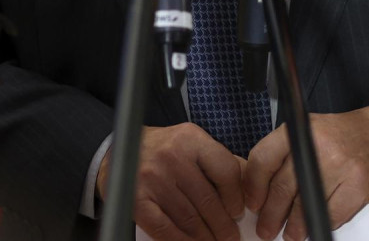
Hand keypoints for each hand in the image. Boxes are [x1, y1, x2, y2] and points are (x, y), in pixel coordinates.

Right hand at [97, 123, 245, 240]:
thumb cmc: (163, 150)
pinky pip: (165, 229)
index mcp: (190, 138)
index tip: (238, 212)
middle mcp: (171, 156)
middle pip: (208, 200)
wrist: (120, 151)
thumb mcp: (191, 144)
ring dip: (206, 238)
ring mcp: (152, 179)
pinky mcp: (136, 200)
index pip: (226, 171)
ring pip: (189, 219)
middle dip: (223, 226)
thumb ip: (218, 162)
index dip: (235, 197)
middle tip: (231, 238)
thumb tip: (248, 190)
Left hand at [243, 101, 368, 240]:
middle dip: (271, 213)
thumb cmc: (351, 134)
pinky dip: (321, 223)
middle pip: (283, 186)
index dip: (254, 185)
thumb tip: (261, 187)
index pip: (265, 157)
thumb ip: (288, 153)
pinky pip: (332, 214)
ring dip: (295, 225)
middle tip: (267, 227)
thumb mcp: (314, 130)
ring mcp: (341, 165)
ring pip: (306, 204)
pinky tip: (316, 225)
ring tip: (291, 233)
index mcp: (303, 128)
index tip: (253, 202)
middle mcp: (320, 144)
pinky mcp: (359, 186)